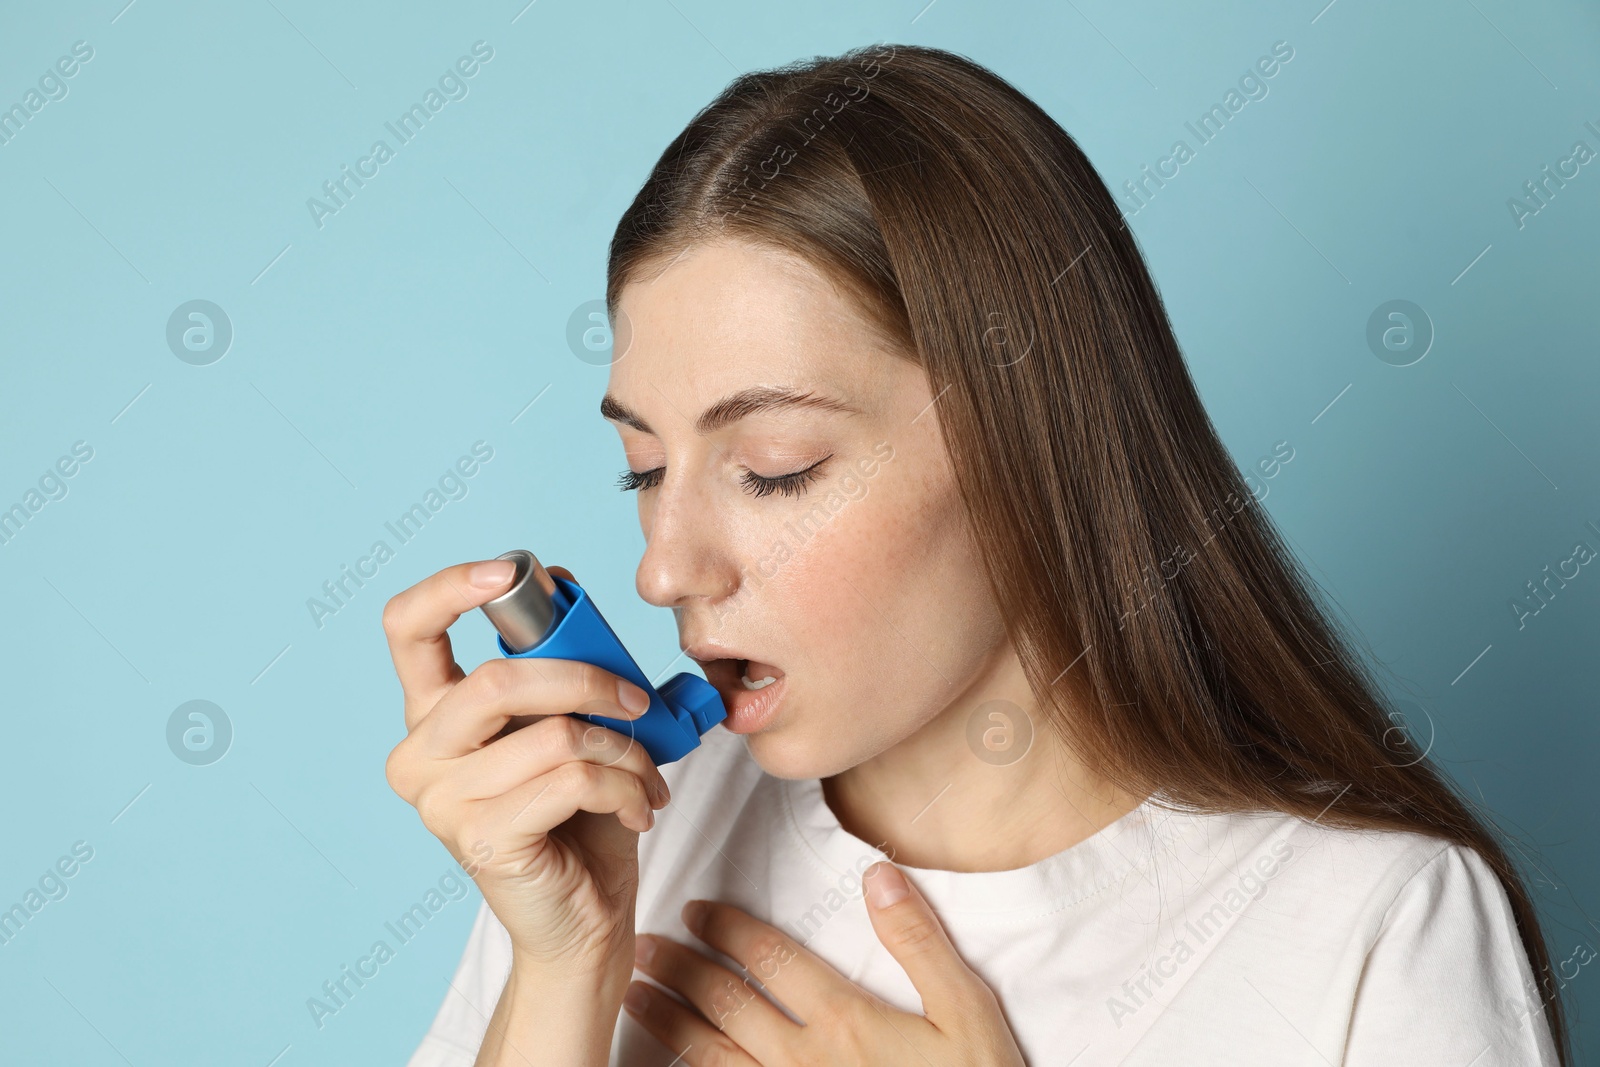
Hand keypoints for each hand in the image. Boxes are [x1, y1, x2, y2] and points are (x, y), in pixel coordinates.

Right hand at [382, 558, 670, 974]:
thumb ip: (560, 660)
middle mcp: (420, 754)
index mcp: (434, 713)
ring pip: (554, 735)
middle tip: (637, 699)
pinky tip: (638, 808)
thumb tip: (561, 585)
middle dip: (588, 679)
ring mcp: (441, 802)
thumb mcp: (571, 723)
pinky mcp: (480, 840)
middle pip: (498, 680)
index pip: (406, 628)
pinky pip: (572, 781)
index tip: (509, 572)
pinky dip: (626, 787)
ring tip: (646, 773)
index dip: (450, 587)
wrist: (586, 920)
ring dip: (624, 748)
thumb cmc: (579, 818)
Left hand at [623, 861, 1025, 1064]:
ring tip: (636, 996)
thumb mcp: (967, 1012)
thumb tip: (877, 876)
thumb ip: (919, 942)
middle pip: (727, 1005)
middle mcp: (804, 1062)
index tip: (696, 911)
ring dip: (669, 1022)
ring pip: (712, 1057)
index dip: (728, 930)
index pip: (770, 960)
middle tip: (645, 945)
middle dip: (681, 970)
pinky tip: (672, 1066)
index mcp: (845, 1022)